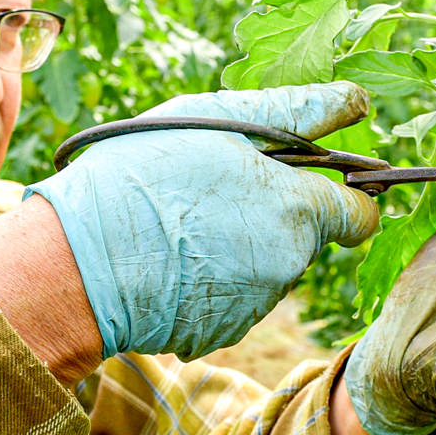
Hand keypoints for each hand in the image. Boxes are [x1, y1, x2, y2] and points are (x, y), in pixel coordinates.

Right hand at [26, 83, 379, 360]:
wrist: (75, 263)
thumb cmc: (144, 175)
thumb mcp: (217, 120)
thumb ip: (296, 112)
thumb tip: (357, 102)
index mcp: (295, 211)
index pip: (359, 215)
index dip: (345, 195)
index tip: (317, 182)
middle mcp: (286, 266)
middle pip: (305, 238)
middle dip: (276, 214)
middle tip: (216, 190)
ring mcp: (253, 306)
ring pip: (266, 267)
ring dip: (239, 245)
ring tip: (181, 222)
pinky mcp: (219, 332)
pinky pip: (230, 299)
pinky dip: (210, 280)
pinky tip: (170, 258)